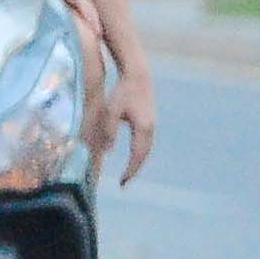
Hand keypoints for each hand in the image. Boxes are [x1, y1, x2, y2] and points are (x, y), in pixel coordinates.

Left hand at [94, 57, 155, 183]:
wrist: (138, 75)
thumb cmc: (122, 92)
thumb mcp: (111, 111)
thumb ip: (109, 131)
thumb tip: (108, 152)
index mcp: (143, 129)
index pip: (137, 156)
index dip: (130, 171)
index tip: (122, 183)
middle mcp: (151, 129)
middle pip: (144, 156)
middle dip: (134, 170)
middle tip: (124, 183)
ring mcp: (152, 125)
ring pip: (146, 149)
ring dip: (138, 162)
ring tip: (127, 174)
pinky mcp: (149, 121)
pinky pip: (145, 142)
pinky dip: (140, 152)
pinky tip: (134, 157)